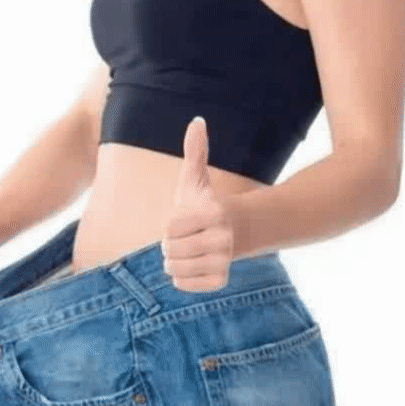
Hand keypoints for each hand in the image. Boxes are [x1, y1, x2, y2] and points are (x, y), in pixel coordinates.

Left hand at [161, 116, 235, 292]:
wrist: (235, 231)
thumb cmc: (206, 204)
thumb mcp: (196, 178)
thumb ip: (195, 151)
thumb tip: (197, 120)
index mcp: (213, 213)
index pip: (169, 228)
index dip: (170, 226)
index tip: (183, 221)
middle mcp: (222, 239)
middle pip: (170, 251)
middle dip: (170, 245)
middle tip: (185, 237)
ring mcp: (223, 261)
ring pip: (174, 270)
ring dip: (174, 262)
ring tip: (187, 251)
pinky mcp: (220, 280)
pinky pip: (184, 285)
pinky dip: (181, 278)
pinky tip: (192, 265)